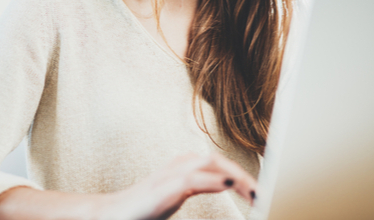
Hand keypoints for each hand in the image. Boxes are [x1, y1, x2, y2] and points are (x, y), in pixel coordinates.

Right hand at [101, 151, 256, 219]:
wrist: (109, 215)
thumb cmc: (141, 210)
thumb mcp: (175, 197)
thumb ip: (198, 186)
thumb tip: (225, 183)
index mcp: (182, 167)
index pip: (218, 163)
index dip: (241, 174)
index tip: (260, 190)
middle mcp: (177, 165)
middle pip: (217, 160)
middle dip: (243, 174)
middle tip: (264, 194)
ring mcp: (168, 175)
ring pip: (208, 163)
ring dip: (235, 176)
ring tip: (255, 192)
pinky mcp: (162, 189)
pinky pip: (191, 178)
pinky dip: (212, 179)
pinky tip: (228, 183)